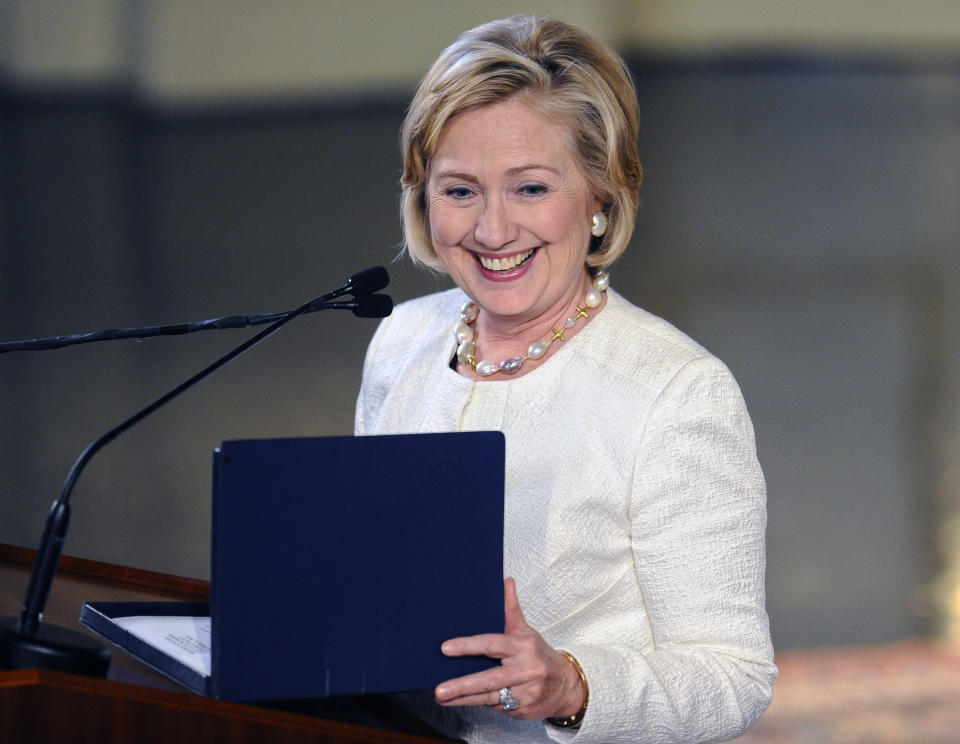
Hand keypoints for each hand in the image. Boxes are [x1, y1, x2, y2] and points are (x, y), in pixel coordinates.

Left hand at [434, 578, 584, 720]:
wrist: (568, 687)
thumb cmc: (540, 655)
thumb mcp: (527, 631)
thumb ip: (512, 609)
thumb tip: (507, 581)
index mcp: (522, 647)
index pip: (492, 644)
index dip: (468, 646)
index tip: (446, 648)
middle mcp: (525, 671)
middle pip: (489, 679)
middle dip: (462, 685)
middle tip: (439, 690)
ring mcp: (524, 693)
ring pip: (489, 698)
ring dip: (463, 699)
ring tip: (442, 698)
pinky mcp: (522, 711)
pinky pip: (497, 708)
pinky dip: (482, 703)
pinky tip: (466, 701)